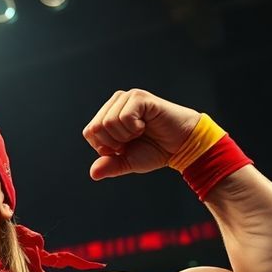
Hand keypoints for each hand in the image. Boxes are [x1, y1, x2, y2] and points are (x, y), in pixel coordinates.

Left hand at [82, 89, 200, 179]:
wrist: (181, 146)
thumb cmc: (155, 151)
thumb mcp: (127, 162)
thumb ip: (110, 166)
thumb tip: (93, 173)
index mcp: (109, 115)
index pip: (90, 132)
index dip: (104, 147)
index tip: (123, 147)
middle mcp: (116, 103)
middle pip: (96, 127)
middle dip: (114, 142)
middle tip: (133, 140)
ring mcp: (127, 98)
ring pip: (108, 122)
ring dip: (126, 136)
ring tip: (141, 132)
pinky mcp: (140, 97)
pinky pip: (124, 117)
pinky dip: (134, 128)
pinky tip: (145, 126)